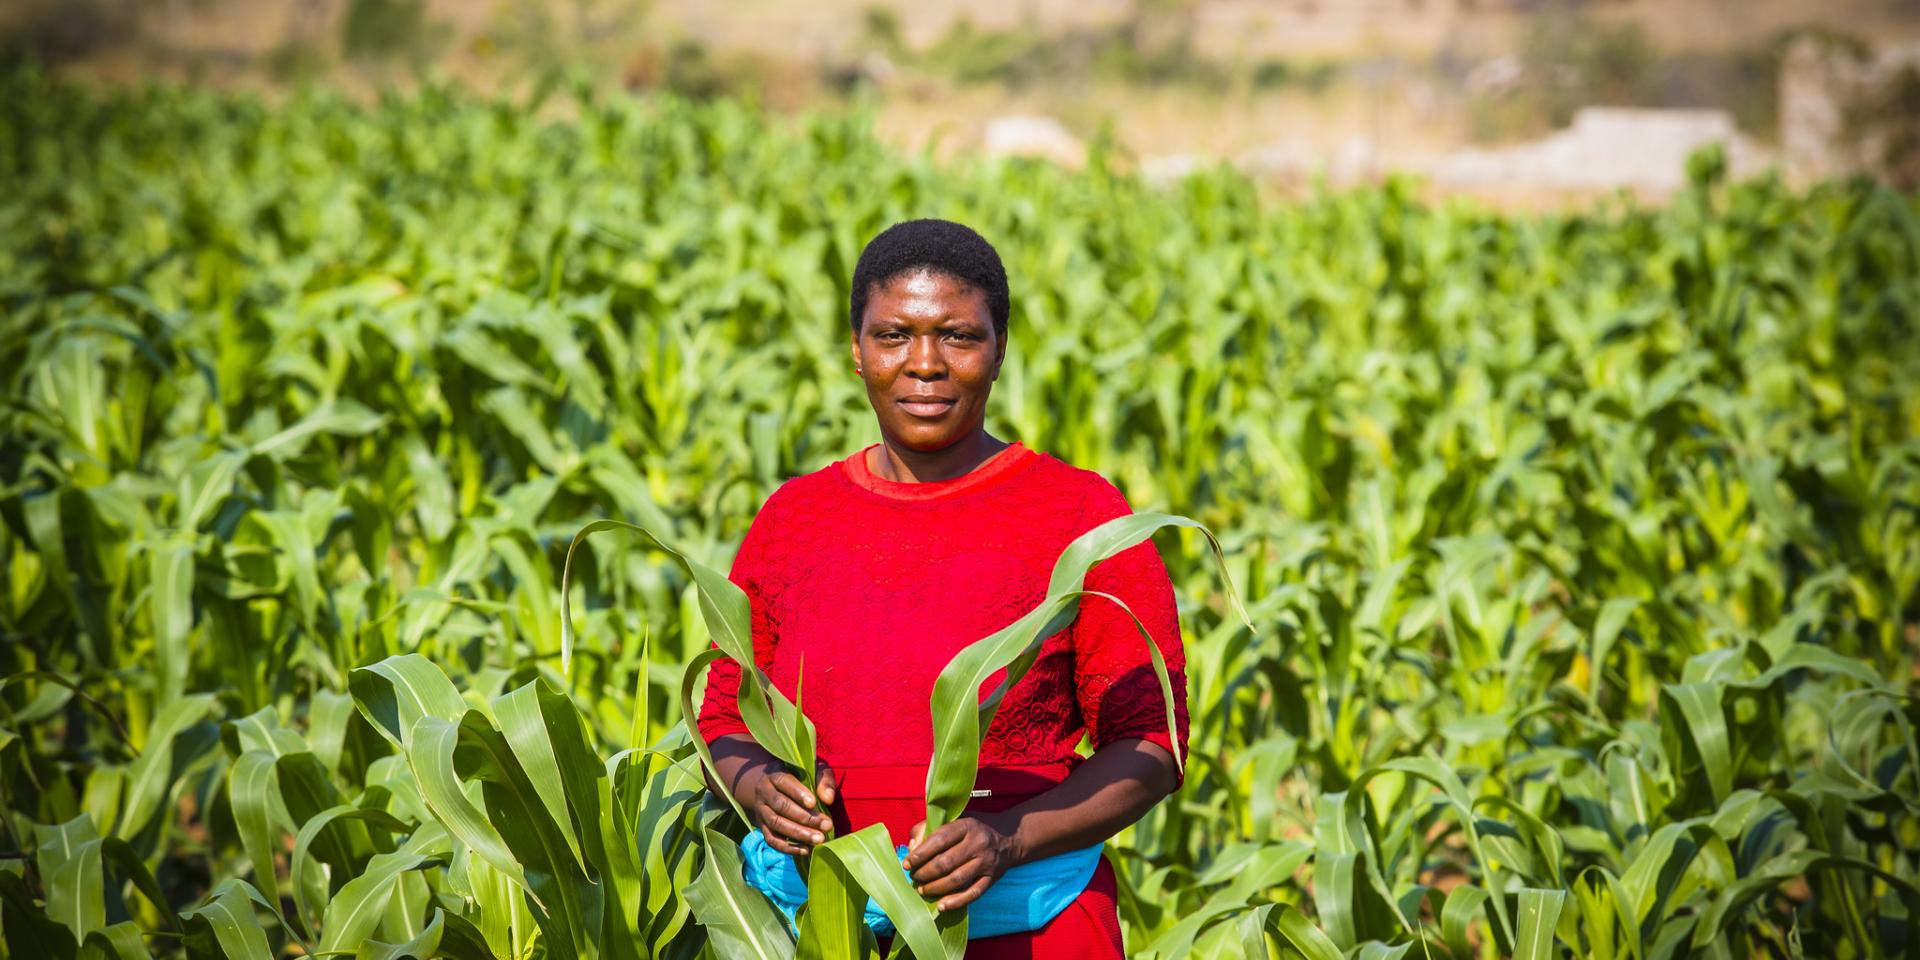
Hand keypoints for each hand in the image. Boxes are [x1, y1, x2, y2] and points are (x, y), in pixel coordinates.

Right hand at [737, 760, 838, 856]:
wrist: (773, 786)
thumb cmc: (800, 777)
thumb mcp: (813, 771)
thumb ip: (823, 780)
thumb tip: (829, 799)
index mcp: (775, 774)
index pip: (784, 782)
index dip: (798, 793)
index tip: (814, 803)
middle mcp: (764, 792)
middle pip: (780, 806)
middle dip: (804, 818)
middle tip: (826, 826)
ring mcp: (761, 811)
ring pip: (776, 824)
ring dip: (798, 834)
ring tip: (819, 840)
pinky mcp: (762, 827)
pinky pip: (771, 839)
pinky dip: (788, 847)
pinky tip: (806, 850)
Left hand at [901, 812, 1021, 911]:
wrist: (1008, 839)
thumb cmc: (971, 831)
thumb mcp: (953, 821)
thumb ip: (928, 829)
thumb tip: (912, 847)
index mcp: (967, 826)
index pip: (939, 840)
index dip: (920, 854)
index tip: (907, 864)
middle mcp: (979, 843)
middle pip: (946, 862)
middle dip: (925, 873)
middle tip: (915, 878)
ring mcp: (987, 862)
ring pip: (957, 880)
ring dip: (935, 888)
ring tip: (923, 890)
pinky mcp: (992, 879)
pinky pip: (972, 894)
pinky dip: (955, 902)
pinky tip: (941, 906)